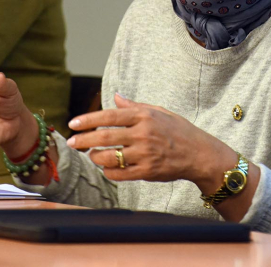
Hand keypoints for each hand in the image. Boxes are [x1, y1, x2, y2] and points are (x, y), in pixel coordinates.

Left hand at [66, 93, 234, 191]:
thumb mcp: (159, 112)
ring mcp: (145, 154)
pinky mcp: (147, 171)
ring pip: (109, 157)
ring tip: (91, 155)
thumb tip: (116, 97)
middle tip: (71, 142)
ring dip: (95, 157)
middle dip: (84, 140)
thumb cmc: (178, 130)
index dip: (89, 120)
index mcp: (144, 116)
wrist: (199, 154)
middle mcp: (143, 134)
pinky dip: (108, 172)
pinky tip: (106, 168)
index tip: (74, 123)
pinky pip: (119, 174)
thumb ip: (134, 106)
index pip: (109, 116)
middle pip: (104, 137)